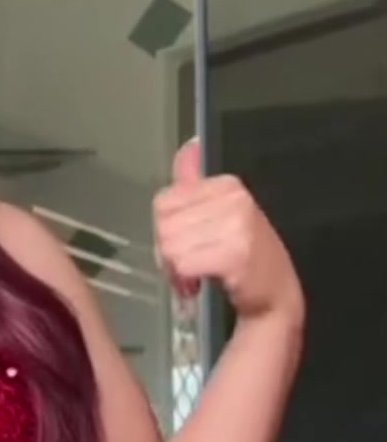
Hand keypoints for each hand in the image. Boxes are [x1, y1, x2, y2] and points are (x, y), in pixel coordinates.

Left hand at [153, 139, 303, 323]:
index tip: (187, 244)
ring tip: (198, 274)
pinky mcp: (235, 254)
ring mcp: (237, 226)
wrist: (276, 294)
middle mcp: (234, 199)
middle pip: (164, 225)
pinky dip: (186, 281)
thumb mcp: (223, 213)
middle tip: (192, 264)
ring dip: (177, 270)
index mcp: (228, 185)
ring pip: (171, 247)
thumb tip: (188, 147)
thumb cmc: (246, 257)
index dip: (167, 230)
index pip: (164, 202)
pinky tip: (202, 283)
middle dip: (169, 252)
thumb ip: (197, 183)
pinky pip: (184, 264)